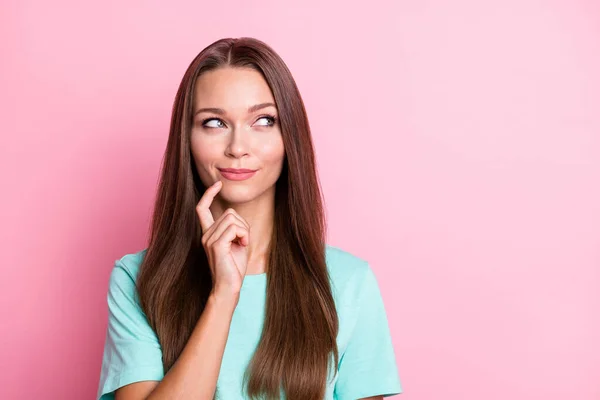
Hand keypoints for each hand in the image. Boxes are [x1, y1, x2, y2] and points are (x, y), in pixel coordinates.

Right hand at [196, 180, 249, 298]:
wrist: (229, 287)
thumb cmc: (234, 267)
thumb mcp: (236, 243)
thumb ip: (234, 228)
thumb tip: (233, 215)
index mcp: (208, 233)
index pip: (202, 208)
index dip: (209, 194)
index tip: (217, 184)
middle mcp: (206, 234)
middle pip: (229, 213)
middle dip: (243, 224)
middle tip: (244, 240)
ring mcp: (209, 239)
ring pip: (232, 219)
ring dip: (244, 230)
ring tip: (243, 244)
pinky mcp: (216, 245)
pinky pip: (233, 228)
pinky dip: (243, 235)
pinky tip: (243, 245)